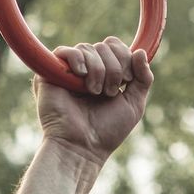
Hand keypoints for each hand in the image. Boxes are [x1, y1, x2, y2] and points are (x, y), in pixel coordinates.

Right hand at [34, 37, 153, 166]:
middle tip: (109, 93)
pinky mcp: (49, 73)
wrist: (82, 147)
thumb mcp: (134, 105)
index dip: (125, 57)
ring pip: (88, 48)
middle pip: (105, 46)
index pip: (115, 46)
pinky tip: (81, 76)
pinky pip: (64, 51)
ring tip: (94, 93)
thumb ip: (143, 79)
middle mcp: (87, 69)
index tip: (126, 81)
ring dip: (98, 71)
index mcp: (105, 73)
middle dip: (114, 68)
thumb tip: (141, 51)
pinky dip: (77, 60)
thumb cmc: (107, 131)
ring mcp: (68, 71)